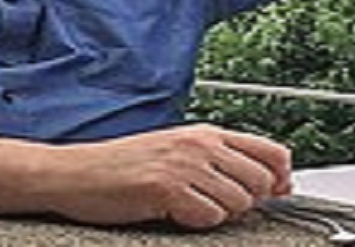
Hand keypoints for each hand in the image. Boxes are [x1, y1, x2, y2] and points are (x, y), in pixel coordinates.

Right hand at [41, 124, 289, 228]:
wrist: (74, 173)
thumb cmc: (123, 167)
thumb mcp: (178, 153)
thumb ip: (223, 163)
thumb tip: (278, 183)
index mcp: (205, 133)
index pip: (272, 152)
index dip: (279, 178)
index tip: (272, 193)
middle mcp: (199, 144)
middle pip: (261, 182)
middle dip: (245, 202)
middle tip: (212, 203)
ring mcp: (183, 164)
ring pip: (238, 203)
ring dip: (216, 214)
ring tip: (186, 206)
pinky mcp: (166, 187)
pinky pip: (209, 217)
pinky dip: (194, 223)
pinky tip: (172, 212)